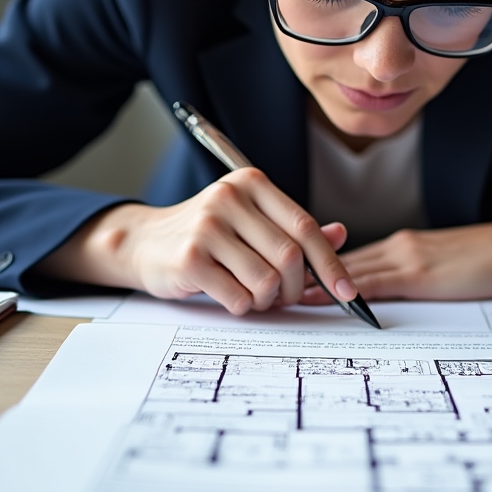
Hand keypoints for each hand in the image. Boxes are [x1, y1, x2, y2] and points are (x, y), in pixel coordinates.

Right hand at [37, 168, 356, 313]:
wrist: (143, 242)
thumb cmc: (206, 234)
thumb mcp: (251, 223)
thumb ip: (293, 229)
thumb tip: (341, 234)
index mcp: (252, 184)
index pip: (306, 227)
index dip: (331, 264)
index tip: (348, 293)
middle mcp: (230, 198)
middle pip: (290, 257)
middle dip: (296, 289)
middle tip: (286, 298)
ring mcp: (207, 226)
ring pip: (267, 280)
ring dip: (268, 301)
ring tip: (254, 297)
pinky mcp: (189, 257)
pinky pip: (238, 297)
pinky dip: (242, 307)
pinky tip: (230, 296)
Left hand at [301, 212, 491, 302]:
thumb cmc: (488, 257)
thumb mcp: (443, 263)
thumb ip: (413, 273)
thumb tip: (386, 291)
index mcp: (401, 244)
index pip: (348, 256)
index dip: (315, 266)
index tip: (288, 276)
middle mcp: (396, 246)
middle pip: (339, 260)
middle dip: (303, 273)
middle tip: (270, 285)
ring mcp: (405, 258)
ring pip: (348, 269)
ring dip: (314, 282)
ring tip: (282, 294)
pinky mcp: (419, 275)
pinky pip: (374, 284)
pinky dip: (345, 292)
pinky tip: (324, 300)